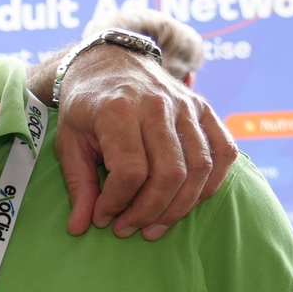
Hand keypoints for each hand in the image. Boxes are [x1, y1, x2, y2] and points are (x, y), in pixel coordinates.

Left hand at [50, 45, 235, 240]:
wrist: (110, 62)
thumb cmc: (86, 106)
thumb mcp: (69, 141)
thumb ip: (78, 184)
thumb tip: (80, 228)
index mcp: (118, 110)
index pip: (130, 172)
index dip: (117, 203)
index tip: (103, 217)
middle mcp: (157, 105)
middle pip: (169, 174)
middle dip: (149, 212)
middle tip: (129, 229)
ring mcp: (186, 105)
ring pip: (198, 168)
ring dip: (179, 207)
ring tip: (155, 226)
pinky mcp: (204, 109)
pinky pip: (223, 153)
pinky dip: (211, 183)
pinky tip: (188, 202)